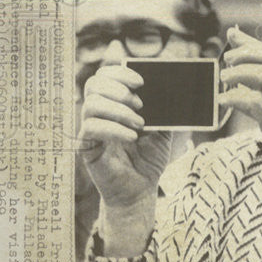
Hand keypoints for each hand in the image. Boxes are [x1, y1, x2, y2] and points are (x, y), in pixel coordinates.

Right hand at [78, 65, 171, 210]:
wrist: (141, 189)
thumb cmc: (149, 158)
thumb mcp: (162, 129)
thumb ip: (165, 109)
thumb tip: (175, 88)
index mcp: (115, 103)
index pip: (105, 76)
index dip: (120, 72)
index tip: (141, 81)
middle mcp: (99, 113)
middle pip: (94, 84)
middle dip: (118, 88)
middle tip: (140, 103)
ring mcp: (90, 129)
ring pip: (91, 104)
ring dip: (119, 110)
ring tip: (139, 124)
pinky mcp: (86, 147)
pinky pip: (91, 128)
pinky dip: (114, 129)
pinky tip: (132, 137)